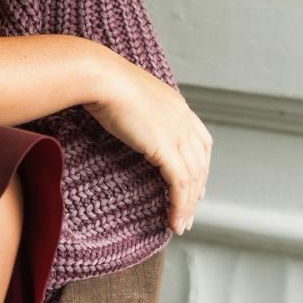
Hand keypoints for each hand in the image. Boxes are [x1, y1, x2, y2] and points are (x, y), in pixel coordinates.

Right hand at [81, 57, 211, 235]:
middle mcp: (183, 120)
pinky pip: (179, 184)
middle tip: (189, 212)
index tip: (196, 185)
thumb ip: (136, 109)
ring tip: (181, 224)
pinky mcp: (164, 148)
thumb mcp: (128, 94)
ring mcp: (177, 134)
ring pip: (193, 178)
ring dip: (188, 205)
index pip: (202, 141)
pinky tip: (174, 220)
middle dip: (197, 191)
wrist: (100, 77)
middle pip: (201, 163)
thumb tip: (124, 118)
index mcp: (177, 105)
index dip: (201, 166)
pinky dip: (179, 205)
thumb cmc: (103, 81)